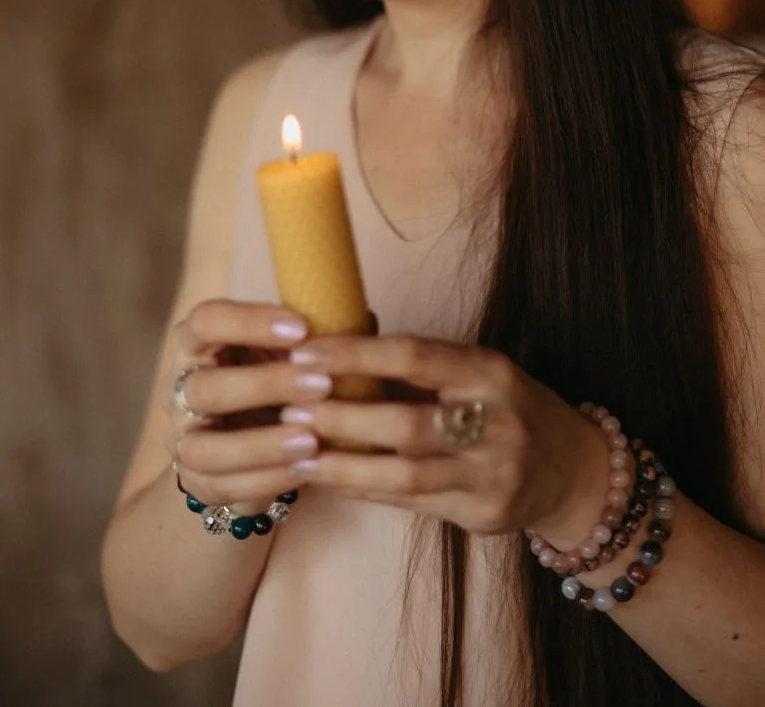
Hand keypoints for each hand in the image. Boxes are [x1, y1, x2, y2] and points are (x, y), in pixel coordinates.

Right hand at [164, 299, 336, 508]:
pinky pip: (221, 486)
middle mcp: (179, 387)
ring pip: (203, 447)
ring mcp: (182, 437)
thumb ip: (316, 335)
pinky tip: (305, 469)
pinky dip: (265, 479)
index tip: (302, 328)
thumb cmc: (277, 379)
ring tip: (312, 441)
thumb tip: (364, 318)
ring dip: (260, 445)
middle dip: (265, 386)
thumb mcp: (290, 352)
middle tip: (321, 385)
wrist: (254, 440)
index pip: (206, 320)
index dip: (249, 322)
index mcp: (197, 342)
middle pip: (204, 388)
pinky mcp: (195, 481)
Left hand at [277, 333, 608, 539]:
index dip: (356, 355)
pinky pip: (411, 504)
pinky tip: (328, 478)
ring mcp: (492, 475)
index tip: (305, 353)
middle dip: (342, 417)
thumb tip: (334, 344)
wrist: (570, 468)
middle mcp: (496, 423)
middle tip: (288, 408)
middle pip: (407, 423)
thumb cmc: (502, 405)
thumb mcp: (472, 371)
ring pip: (405, 475)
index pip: (414, 356)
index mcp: (488, 371)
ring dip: (344, 463)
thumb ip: (414, 365)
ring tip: (296, 453)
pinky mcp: (484, 515)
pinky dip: (364, 490)